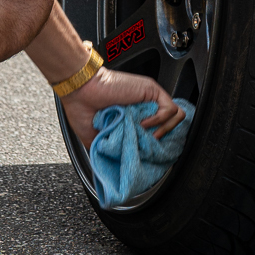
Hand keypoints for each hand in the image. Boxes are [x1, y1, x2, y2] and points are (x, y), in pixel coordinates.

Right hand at [60, 66, 183, 148]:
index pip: (158, 130)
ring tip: (149, 134)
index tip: (148, 153)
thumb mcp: (94, 137)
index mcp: (132, 115)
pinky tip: (143, 123)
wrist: (78, 91)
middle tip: (150, 145)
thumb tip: (117, 166)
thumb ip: (109, 148)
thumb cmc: (81, 109)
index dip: (157, 143)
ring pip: (176, 116)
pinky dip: (160, 120)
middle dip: (165, 137)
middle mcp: (143, 105)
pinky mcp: (151, 89)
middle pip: (171, 123)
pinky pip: (169, 108)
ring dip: (165, 129)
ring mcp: (148, 97)